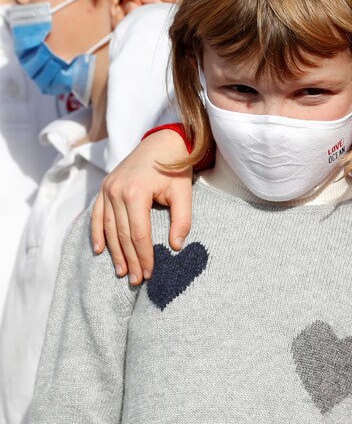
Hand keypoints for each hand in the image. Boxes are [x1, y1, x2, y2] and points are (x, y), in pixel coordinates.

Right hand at [90, 129, 193, 284]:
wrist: (162, 143)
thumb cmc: (175, 169)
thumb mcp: (184, 193)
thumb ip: (182, 220)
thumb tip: (176, 246)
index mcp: (135, 193)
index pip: (138, 233)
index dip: (144, 255)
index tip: (149, 273)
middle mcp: (116, 191)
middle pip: (121, 234)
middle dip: (130, 259)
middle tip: (136, 280)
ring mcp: (107, 189)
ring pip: (108, 228)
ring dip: (114, 252)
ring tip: (121, 272)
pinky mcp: (104, 188)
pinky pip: (97, 215)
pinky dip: (97, 233)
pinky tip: (100, 251)